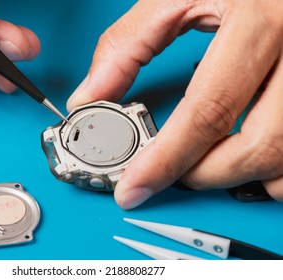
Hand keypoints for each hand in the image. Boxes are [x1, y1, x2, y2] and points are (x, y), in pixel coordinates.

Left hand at [67, 0, 282, 208]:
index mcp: (258, 21)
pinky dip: (270, 170)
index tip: (135, 186)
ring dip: (239, 177)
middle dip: (203, 174)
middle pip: (256, 146)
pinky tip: (245, 152)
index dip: (166, 159)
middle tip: (173, 173)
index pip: (207, 109)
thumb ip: (127, 45)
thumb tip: (91, 94)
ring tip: (207, 163)